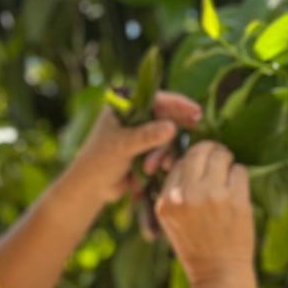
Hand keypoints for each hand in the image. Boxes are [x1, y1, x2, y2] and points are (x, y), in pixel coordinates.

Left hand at [71, 91, 200, 202]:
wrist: (92, 188)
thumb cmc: (99, 161)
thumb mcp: (123, 146)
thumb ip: (147, 136)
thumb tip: (172, 127)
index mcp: (126, 107)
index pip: (156, 99)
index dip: (177, 104)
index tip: (195, 111)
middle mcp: (136, 118)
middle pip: (166, 118)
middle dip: (169, 135)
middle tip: (188, 140)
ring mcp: (143, 135)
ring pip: (166, 139)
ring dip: (162, 153)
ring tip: (150, 168)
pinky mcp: (147, 152)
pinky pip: (165, 152)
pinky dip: (164, 160)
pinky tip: (160, 170)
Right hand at [155, 141, 254, 283]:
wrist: (218, 274)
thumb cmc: (197, 247)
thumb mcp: (172, 221)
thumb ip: (176, 192)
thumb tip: (190, 158)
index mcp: (166, 199)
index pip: (178, 162)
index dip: (192, 163)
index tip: (202, 170)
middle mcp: (185, 194)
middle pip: (199, 151)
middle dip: (211, 151)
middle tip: (220, 158)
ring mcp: (211, 195)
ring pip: (221, 155)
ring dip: (227, 161)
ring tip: (229, 175)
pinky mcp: (235, 199)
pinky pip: (240, 170)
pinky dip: (240, 176)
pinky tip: (237, 192)